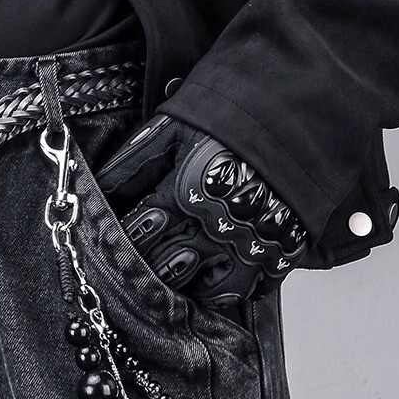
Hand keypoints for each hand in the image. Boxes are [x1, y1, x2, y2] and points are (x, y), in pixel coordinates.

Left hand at [92, 118, 307, 308]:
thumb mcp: (173, 127)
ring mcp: (251, 243)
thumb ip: (133, 160)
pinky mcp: (282, 251)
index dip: (120, 242)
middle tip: (141, 266)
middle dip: (149, 268)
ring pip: (207, 289)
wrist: (300, 107)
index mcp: (183, 192)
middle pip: (167, 268)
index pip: (137, 236)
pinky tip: (218, 276)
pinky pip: (250, 290)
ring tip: (179, 272)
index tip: (114, 243)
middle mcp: (216, 225)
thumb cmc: (230, 115)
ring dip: (188, 284)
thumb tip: (98, 187)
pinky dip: (231, 289)